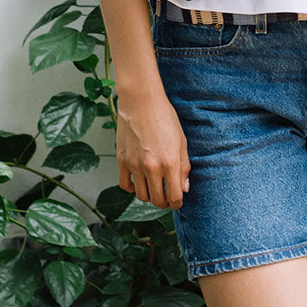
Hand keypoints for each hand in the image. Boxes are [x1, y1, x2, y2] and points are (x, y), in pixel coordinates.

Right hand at [116, 88, 190, 209]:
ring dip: (149, 196)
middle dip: (164, 202)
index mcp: (170, 162)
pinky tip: (139, 181)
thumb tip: (184, 188)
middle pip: (157, 200)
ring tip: (154, 188)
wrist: (142, 102)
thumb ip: (184, 166)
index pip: (174, 196)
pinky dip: (132, 188)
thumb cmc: (165, 118)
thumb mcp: (182, 141)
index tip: (178, 202)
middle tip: (167, 196)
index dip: (177, 203)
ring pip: (141, 195)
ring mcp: (135, 165)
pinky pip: (125, 185)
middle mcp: (152, 167)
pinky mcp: (122, 161)